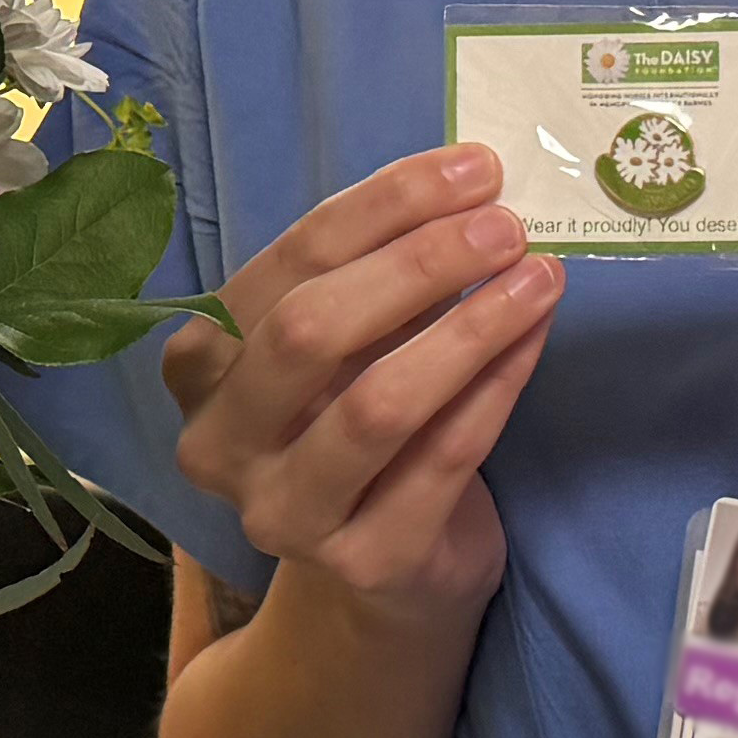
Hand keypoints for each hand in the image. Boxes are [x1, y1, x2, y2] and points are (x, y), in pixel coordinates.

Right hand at [162, 141, 562, 618]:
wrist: (387, 567)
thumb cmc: (359, 422)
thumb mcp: (346, 344)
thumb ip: (375, 276)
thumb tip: (467, 188)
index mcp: (199, 367)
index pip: (290, 263)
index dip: (385, 208)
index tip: (473, 170)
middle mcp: (219, 443)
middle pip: (310, 331)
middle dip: (418, 265)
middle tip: (505, 228)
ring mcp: (284, 513)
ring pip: (376, 404)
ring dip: (468, 329)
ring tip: (538, 279)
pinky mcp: (364, 562)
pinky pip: (442, 461)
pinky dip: (496, 391)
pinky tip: (534, 340)